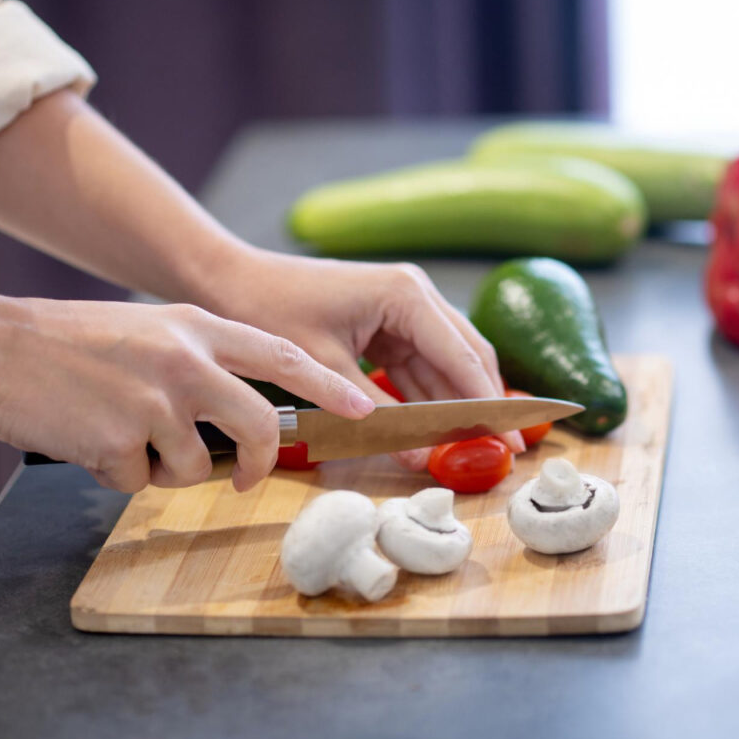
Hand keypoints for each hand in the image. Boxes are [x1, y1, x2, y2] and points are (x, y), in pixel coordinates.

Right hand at [0, 297, 373, 492]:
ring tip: (124, 436)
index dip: (329, 386)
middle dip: (263, 462)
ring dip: (166, 469)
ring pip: (199, 466)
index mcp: (198, 328)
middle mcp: (186, 361)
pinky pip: (144, 481)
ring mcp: (155, 400)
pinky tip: (92, 441)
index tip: (364, 408)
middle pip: (260, 425)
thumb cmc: (72, 342)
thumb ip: (202, 363)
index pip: (283, 357)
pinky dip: (121, 474)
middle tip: (247, 479)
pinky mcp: (121, 439)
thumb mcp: (152, 331)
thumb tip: (244, 415)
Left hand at [205, 251, 525, 469]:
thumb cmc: (269, 312)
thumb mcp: (323, 370)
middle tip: (508, 449)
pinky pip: (419, 364)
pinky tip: (439, 428)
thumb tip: (421, 457)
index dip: (488, 404)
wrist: (227, 280)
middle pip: (467, 355)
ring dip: (459, 402)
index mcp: (407, 295)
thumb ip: (375, 414)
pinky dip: (428, 395)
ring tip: (480, 445)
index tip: (510, 441)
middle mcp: (415, 294)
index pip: (463, 357)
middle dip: (485, 403)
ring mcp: (403, 307)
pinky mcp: (387, 322)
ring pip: (446, 362)